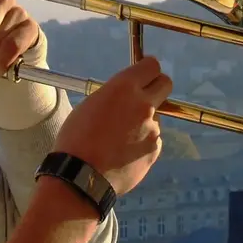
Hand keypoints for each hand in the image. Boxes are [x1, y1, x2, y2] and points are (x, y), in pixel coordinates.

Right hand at [54, 57, 172, 195]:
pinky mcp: (155, 149)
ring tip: (118, 140)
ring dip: (143, 123)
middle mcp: (144, 104)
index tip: (143, 74)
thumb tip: (127, 96)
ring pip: (154, 117)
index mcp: (124, 88)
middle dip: (156, 87)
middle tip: (142, 98)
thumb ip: (116, 96)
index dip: (147, 69)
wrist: (81, 177)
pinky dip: (141, 144)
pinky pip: (152, 140)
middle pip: (165, 84)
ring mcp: (153, 128)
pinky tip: (122, 154)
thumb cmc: (77, 138)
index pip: (152, 65)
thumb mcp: (91, 105)